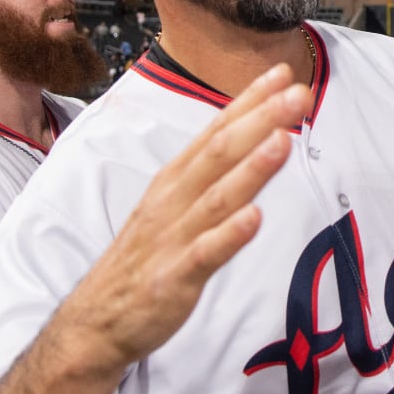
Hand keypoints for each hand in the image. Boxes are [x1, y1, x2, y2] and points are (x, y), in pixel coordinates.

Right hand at [0, 62, 311, 393]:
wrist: (96, 319)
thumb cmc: (144, 258)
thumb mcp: (173, 206)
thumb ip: (212, 176)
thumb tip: (255, 141)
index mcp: (175, 179)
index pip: (216, 130)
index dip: (249, 101)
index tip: (281, 73)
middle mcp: (174, 200)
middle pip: (220, 152)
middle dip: (260, 120)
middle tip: (297, 94)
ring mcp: (173, 237)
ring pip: (217, 197)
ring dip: (250, 168)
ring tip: (282, 141)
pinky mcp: (173, 277)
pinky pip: (204, 254)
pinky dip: (229, 235)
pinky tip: (255, 218)